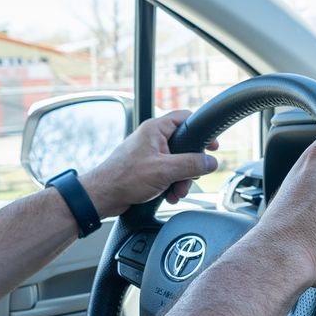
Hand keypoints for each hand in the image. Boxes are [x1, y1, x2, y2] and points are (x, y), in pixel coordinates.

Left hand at [78, 110, 219, 214]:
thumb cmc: (124, 178)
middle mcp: (152, 139)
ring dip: (180, 180)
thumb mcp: (165, 170)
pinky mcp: (146, 169)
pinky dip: (170, 185)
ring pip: (176, 163)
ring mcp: (149, 154)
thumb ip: (191, 164)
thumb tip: (211, 162)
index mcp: (155, 129)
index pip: (185, 119)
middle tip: (190, 178)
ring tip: (176, 192)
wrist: (103, 196)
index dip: (201, 131)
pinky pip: (166, 173)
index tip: (213, 145)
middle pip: (184, 147)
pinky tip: (168, 195)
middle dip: (190, 167)